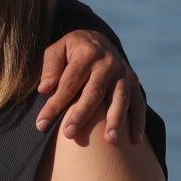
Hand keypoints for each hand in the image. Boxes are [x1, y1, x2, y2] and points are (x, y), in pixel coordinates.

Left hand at [37, 29, 145, 143]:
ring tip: (109, 140)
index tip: (42, 124)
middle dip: (81, 115)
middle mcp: (108, 63)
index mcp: (87, 54)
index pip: (69, 83)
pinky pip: (139, 105)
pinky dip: (138, 123)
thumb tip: (44, 89)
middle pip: (94, 92)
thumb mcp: (58, 50)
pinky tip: (134, 141)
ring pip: (120, 99)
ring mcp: (124, 74)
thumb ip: (51, 68)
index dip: (54, 104)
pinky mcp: (134, 84)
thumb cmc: (73, 50)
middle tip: (69, 134)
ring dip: (115, 120)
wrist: (99, 40)